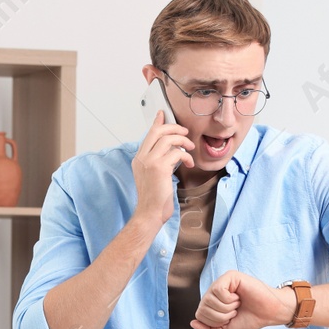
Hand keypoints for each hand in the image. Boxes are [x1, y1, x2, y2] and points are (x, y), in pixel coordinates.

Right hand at [130, 110, 193, 226]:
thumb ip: (158, 160)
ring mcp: (149, 162)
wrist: (150, 214)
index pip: (149, 134)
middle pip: (158, 132)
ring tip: (189, 149)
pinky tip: (188, 163)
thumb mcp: (153, 175)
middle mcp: (142, 158)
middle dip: (174, 128)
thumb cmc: (154, 198)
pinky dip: (186, 156)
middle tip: (185, 133)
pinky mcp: (159, 168)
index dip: (157, 122)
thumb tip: (170, 149)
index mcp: (139, 159)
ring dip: (183, 141)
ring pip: (168, 139)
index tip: (163, 114)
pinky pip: (176, 153)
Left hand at [191, 271, 297, 328]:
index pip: (199, 315)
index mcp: (212, 303)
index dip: (215, 322)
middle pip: (202, 308)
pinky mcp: (230, 276)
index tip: (230, 319)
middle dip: (221, 316)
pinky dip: (230, 299)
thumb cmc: (249, 320)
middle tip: (235, 311)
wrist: (268, 314)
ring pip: (209, 300)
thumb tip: (192, 322)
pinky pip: (218, 291)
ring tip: (238, 304)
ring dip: (227, 308)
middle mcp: (214, 291)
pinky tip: (239, 297)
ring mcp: (221, 282)